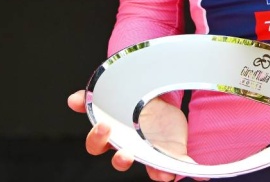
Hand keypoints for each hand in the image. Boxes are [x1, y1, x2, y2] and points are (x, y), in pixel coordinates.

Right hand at [68, 90, 194, 181]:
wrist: (156, 101)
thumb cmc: (129, 103)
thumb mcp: (112, 96)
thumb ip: (93, 98)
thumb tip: (73, 99)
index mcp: (113, 134)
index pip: (97, 144)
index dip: (98, 138)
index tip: (104, 127)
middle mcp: (130, 147)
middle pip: (120, 161)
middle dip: (122, 160)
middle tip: (126, 154)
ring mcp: (150, 152)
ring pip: (150, 168)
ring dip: (156, 172)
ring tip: (162, 174)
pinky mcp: (170, 153)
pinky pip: (176, 165)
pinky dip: (188, 169)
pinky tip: (196, 170)